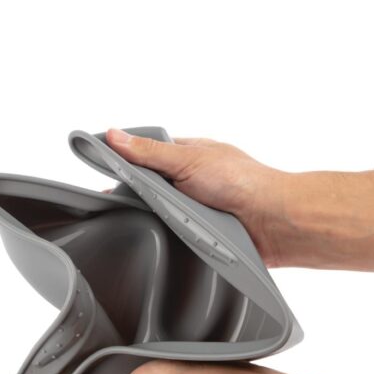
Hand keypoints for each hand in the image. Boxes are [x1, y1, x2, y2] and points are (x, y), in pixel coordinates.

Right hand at [105, 128, 373, 275]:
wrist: (273, 221)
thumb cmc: (241, 182)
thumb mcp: (187, 159)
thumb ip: (149, 152)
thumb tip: (114, 135)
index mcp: (185, 156)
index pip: (143, 157)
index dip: (121, 166)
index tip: (101, 176)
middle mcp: (188, 181)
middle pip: (147, 189)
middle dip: (135, 197)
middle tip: (118, 206)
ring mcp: (194, 208)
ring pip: (158, 215)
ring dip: (152, 219)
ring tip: (145, 222)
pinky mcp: (200, 233)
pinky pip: (173, 235)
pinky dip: (166, 236)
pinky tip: (162, 238)